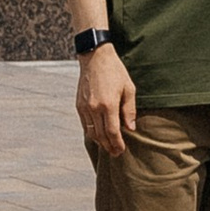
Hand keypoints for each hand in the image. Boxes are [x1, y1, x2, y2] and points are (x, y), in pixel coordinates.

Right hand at [77, 45, 136, 160]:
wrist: (95, 57)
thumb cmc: (115, 71)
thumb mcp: (128, 88)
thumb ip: (129, 110)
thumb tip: (130, 128)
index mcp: (108, 104)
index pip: (112, 132)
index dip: (117, 143)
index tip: (121, 150)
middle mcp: (94, 108)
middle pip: (101, 135)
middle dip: (109, 146)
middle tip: (116, 153)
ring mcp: (85, 107)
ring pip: (91, 132)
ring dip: (100, 142)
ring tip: (108, 146)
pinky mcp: (79, 105)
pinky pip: (85, 125)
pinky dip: (92, 133)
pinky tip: (99, 134)